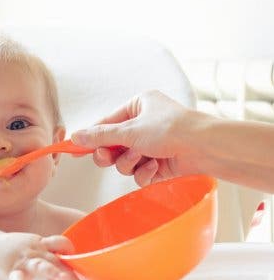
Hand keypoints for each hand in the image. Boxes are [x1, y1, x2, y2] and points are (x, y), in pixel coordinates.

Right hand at [0, 232, 82, 279]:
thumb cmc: (17, 250)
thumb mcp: (35, 252)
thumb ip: (50, 263)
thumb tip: (62, 278)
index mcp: (42, 244)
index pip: (61, 244)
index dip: (71, 251)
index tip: (81, 263)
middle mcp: (35, 250)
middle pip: (55, 259)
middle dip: (68, 272)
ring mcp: (24, 259)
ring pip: (39, 265)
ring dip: (50, 272)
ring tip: (59, 279)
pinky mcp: (11, 268)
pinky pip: (16, 276)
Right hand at [71, 90, 199, 185]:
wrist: (205, 147)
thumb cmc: (171, 129)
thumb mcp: (129, 130)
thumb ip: (100, 135)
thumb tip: (75, 136)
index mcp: (138, 107)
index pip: (105, 124)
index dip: (89, 138)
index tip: (74, 149)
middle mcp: (143, 125)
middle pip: (112, 145)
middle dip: (111, 154)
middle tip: (106, 157)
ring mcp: (151, 145)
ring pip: (124, 161)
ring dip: (130, 162)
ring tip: (142, 157)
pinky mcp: (159, 163)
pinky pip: (139, 172)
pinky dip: (144, 172)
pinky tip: (155, 167)